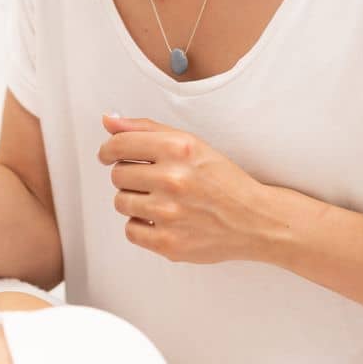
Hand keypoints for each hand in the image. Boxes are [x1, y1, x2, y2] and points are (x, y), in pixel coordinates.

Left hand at [96, 113, 281, 263]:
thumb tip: (108, 120)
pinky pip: (130, 230)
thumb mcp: (189, 143)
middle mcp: (173, 179)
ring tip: (160, 200)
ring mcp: (170, 214)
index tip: (108, 155)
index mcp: (179, 149)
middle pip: (118, 175)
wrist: (254, 220)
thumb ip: (146, 129)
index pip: (118, 144)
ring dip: (134, 200)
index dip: (108, 150)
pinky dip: (141, 226)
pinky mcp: (169, 243)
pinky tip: (161, 220)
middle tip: (152, 181)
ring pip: (120, 202)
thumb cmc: (221, 179)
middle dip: (130, 176)